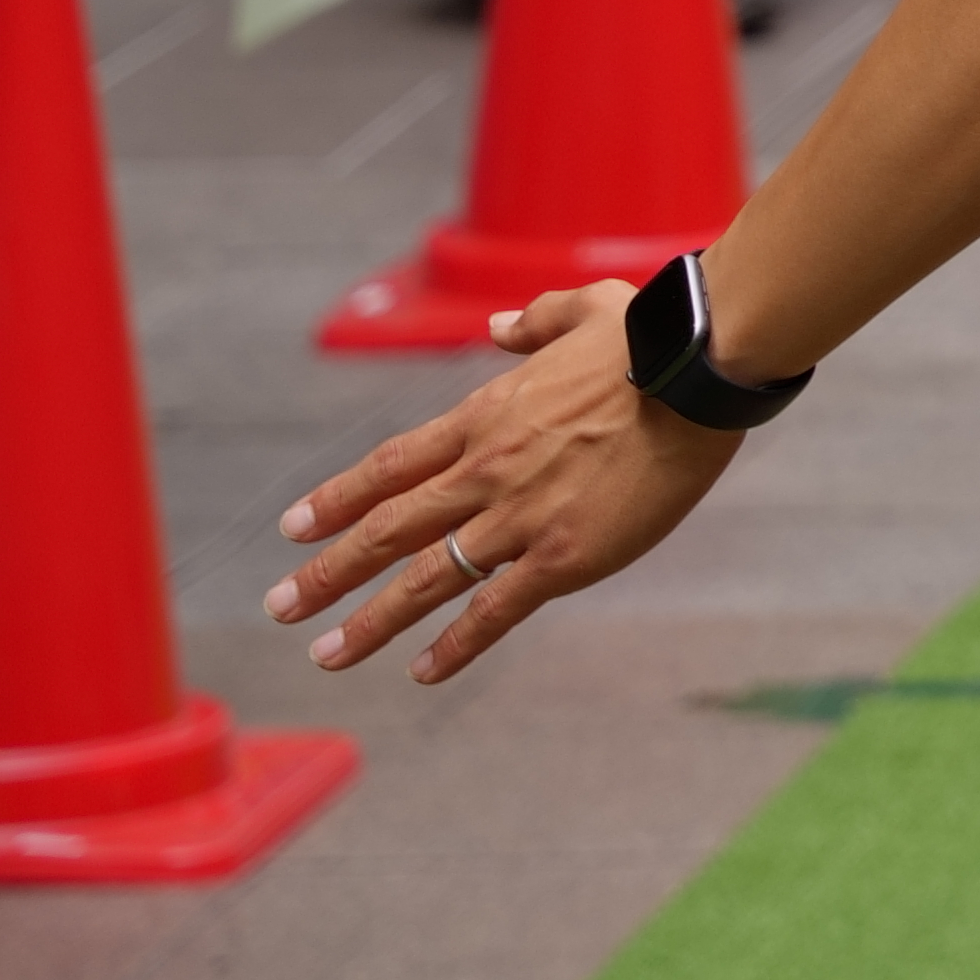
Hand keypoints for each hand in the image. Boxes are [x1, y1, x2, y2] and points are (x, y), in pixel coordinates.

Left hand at [268, 285, 733, 682]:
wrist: (698, 374)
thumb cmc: (653, 336)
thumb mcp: (585, 308)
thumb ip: (533, 322)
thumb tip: (496, 329)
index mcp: (485, 417)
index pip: (391, 467)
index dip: (338, 500)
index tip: (293, 528)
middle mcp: (486, 472)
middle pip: (389, 530)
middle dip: (328, 572)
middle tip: (281, 607)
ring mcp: (520, 519)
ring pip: (426, 579)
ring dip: (370, 622)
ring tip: (326, 655)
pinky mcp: (563, 557)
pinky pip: (495, 610)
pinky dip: (454, 645)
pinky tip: (422, 671)